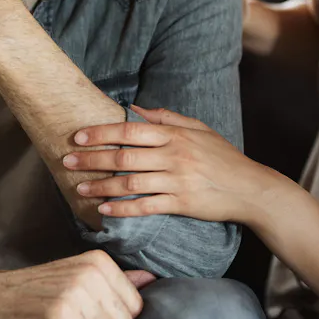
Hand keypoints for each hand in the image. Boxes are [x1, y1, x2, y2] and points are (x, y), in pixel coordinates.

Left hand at [62, 106, 286, 226]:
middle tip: (67, 162)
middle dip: (92, 159)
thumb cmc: (222, 157)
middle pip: (125, 156)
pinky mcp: (182, 204)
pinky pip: (146, 207)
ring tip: (80, 188)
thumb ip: (165, 118)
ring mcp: (177, 181)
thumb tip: (133, 109)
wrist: (250, 188)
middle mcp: (174, 156)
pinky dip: (124, 209)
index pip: (130, 130)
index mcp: (175, 135)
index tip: (78, 136)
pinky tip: (105, 210)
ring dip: (102, 186)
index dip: (101, 132)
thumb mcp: (198, 129)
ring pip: (131, 182)